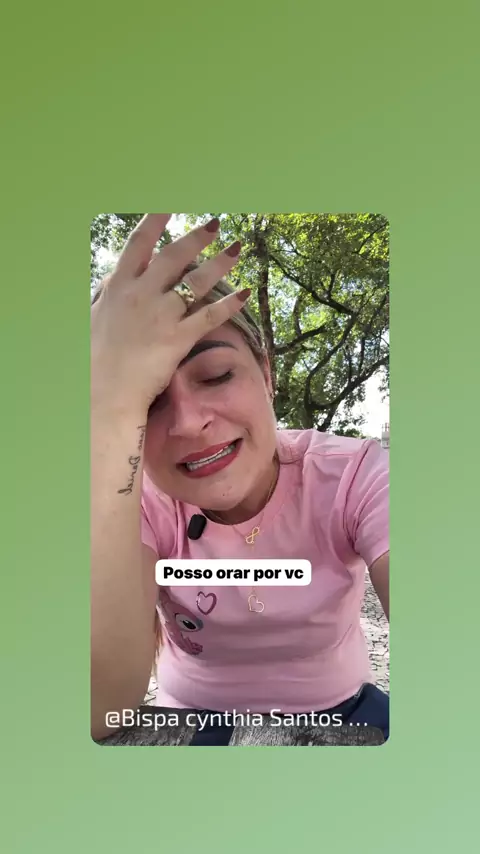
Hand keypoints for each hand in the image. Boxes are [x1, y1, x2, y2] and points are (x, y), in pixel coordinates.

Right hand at [91, 214, 247, 413]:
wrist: (102, 389)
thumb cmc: (93, 356)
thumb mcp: (94, 316)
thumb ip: (107, 295)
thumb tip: (112, 282)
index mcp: (119, 286)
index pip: (139, 243)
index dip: (156, 220)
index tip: (171, 204)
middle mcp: (142, 294)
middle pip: (174, 256)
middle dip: (197, 237)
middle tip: (215, 223)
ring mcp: (161, 315)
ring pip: (196, 282)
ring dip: (219, 263)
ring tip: (237, 248)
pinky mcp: (178, 338)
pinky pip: (209, 316)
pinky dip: (229, 303)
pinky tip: (245, 292)